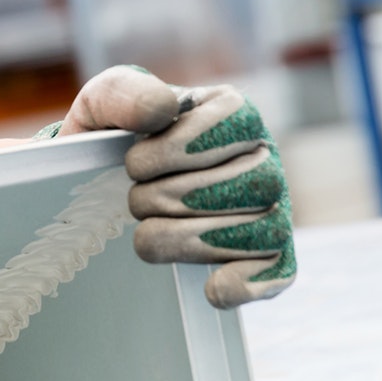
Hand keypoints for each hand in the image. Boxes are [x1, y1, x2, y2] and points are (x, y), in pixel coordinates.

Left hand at [48, 66, 295, 307]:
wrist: (102, 188)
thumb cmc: (114, 140)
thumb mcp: (104, 105)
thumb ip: (126, 93)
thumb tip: (162, 107)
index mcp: (233, 114)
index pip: (237, 122)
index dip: (181, 147)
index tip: (135, 163)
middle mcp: (263, 160)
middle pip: (254, 181)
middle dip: (180, 196)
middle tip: (137, 201)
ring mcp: (271, 210)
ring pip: (263, 229)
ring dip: (194, 238)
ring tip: (147, 234)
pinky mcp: (266, 256)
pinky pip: (278, 272)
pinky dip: (247, 282)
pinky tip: (211, 287)